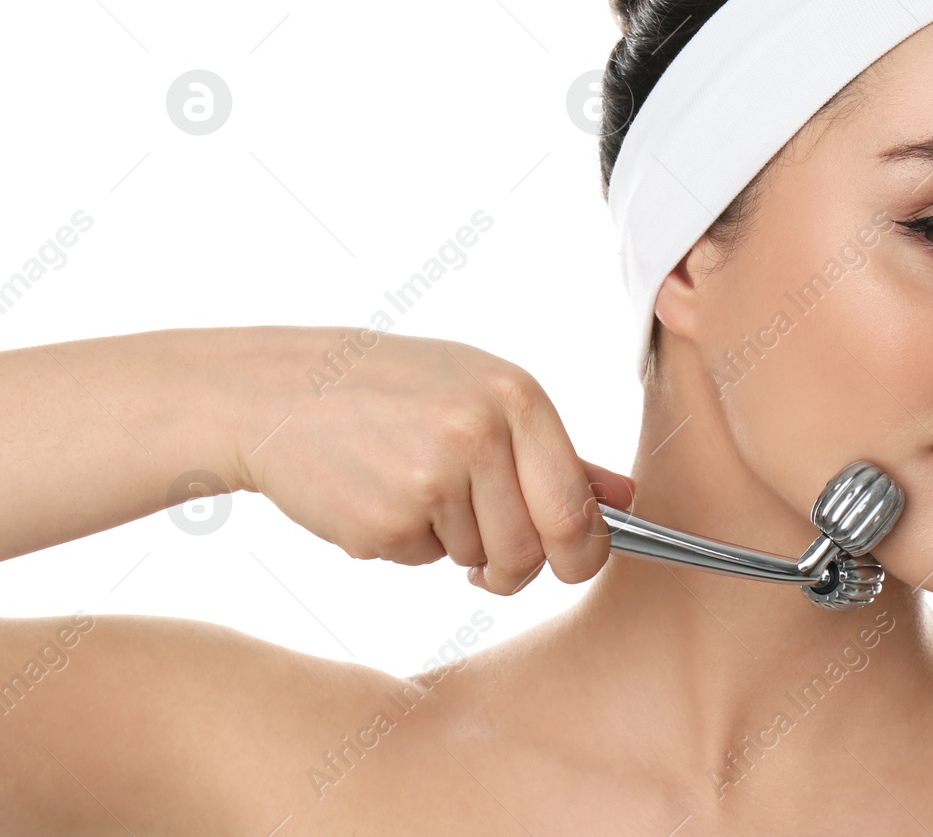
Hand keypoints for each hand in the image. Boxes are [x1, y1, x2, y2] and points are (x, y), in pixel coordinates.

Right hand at [227, 328, 633, 594]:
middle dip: (515, 569)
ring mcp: (429, 480)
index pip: (575, 507)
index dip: (583, 551)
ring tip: (414, 488)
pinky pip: (420, 561)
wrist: (280, 391)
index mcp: (516, 399)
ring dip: (453, 546)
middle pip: (531, 551)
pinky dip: (405, 543)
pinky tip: (376, 492)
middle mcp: (479, 437)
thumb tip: (624, 498)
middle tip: (491, 561)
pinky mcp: (383, 521)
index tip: (572, 561)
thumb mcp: (481, 394)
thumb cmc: (393, 389)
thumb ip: (556, 452)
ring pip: (476, 559)